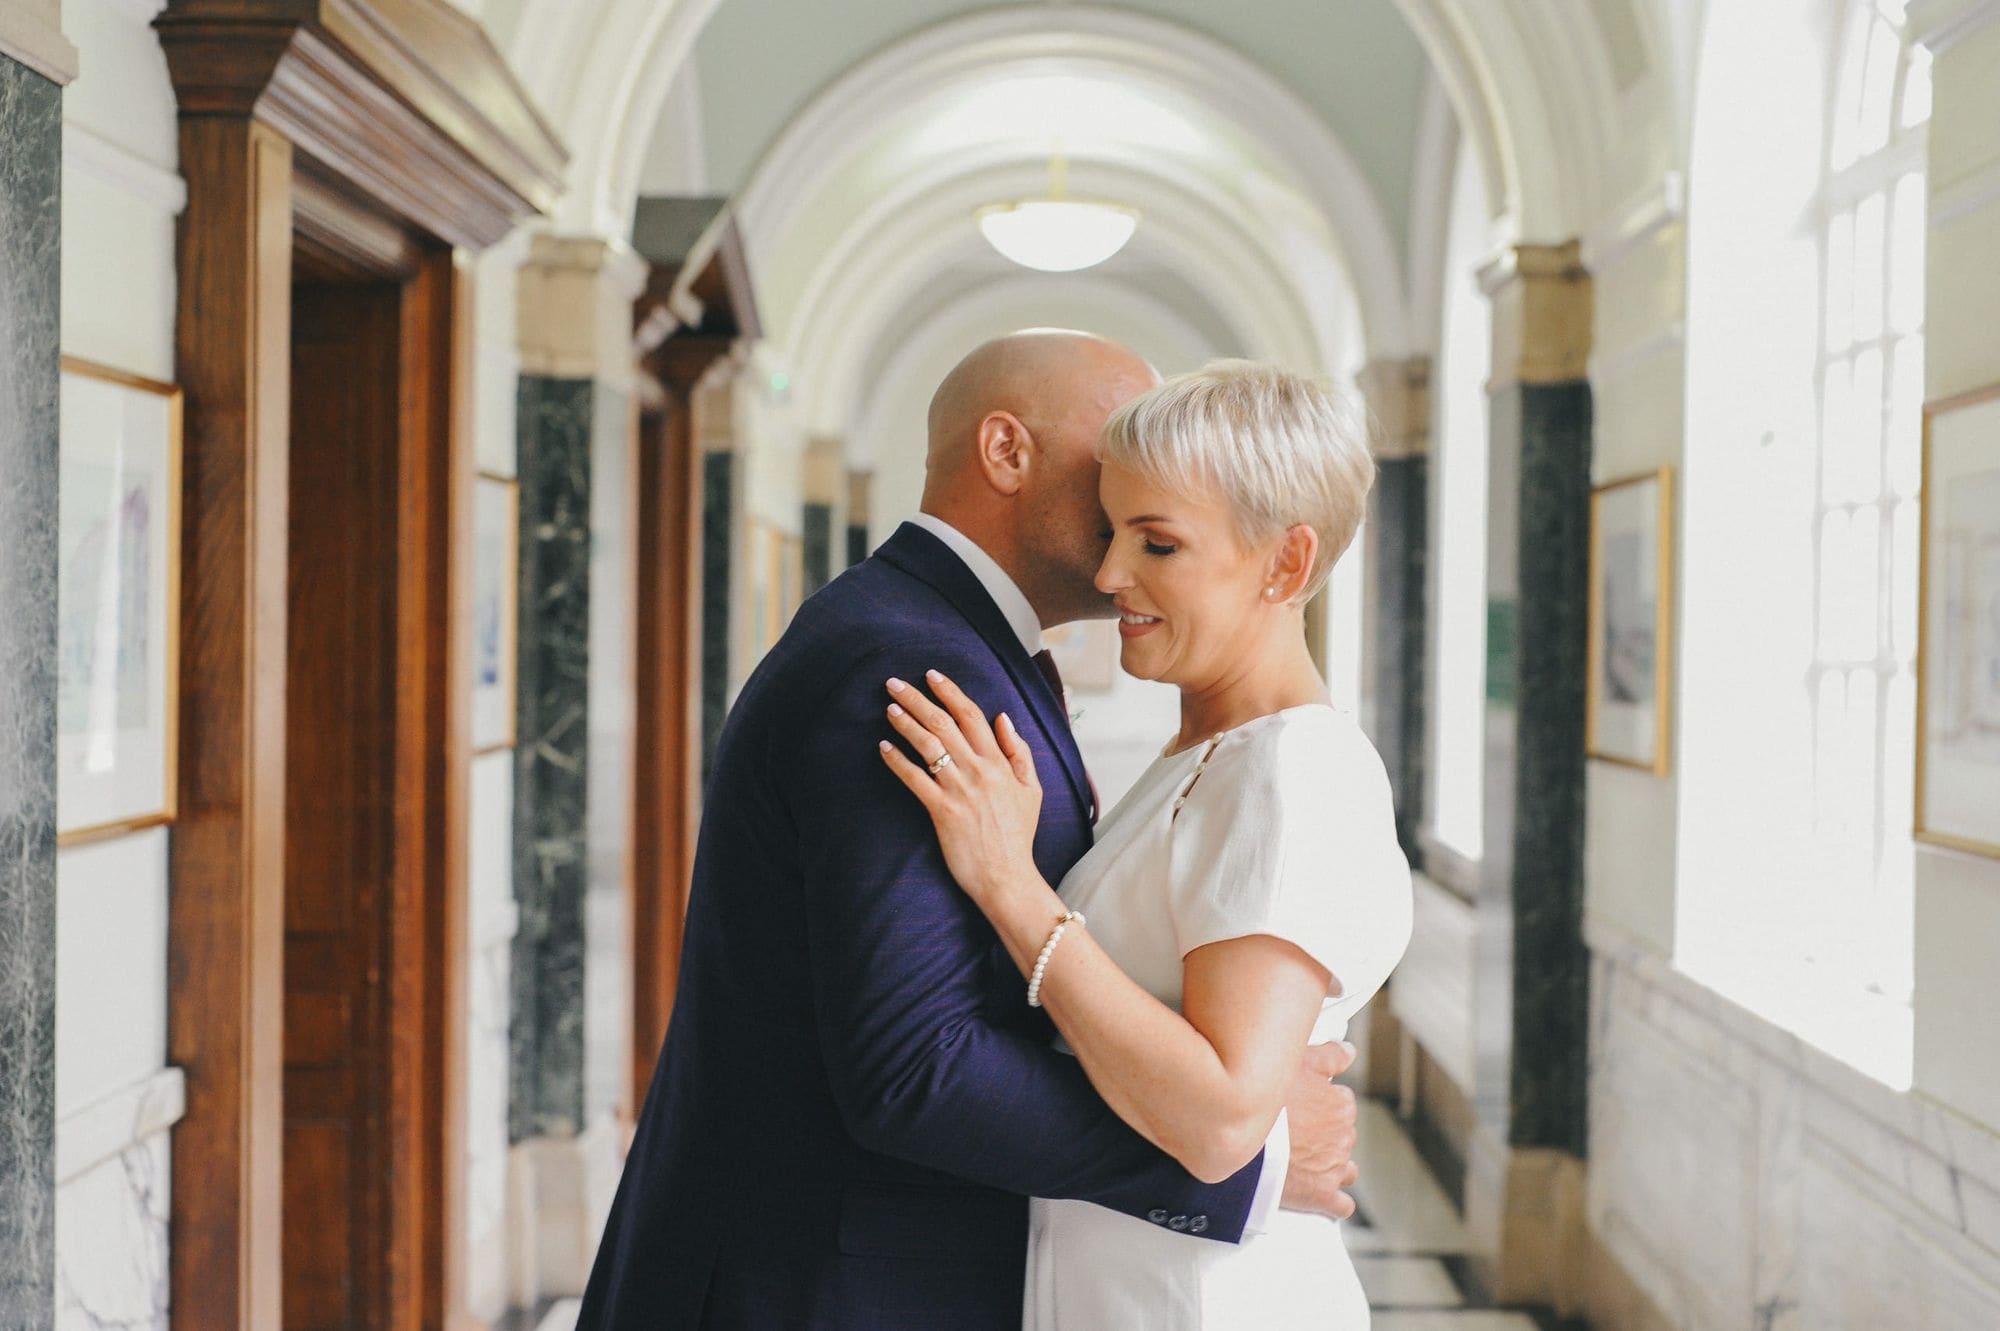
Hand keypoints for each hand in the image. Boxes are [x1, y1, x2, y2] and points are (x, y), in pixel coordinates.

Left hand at [878, 670, 1042, 902]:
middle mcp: (979, 771)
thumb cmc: (1018, 835)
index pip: (972, 716)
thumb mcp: (1032, 790)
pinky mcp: (942, 811)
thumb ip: (1019, 752)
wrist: (1008, 877)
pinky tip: (883, 748)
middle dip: (918, 699)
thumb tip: (1003, 718)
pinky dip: (897, 761)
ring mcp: (960, 790)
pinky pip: (915, 779)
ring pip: (929, 746)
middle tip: (894, 683)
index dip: (950, 692)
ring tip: (889, 708)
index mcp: (1000, 763)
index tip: (931, 676)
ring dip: (905, 723)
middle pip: (945, 724)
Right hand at [1279, 1041, 1360, 1220]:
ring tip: (1304, 1162)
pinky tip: (1321, 1196)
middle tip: (1296, 1132)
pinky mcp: (1320, 1195)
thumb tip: (1348, 1052)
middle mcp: (1342, 1136)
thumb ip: (1329, 1056)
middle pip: (1340, 1135)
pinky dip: (1333, 1201)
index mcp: (1340, 1104)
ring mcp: (1333, 1167)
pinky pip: (1339, 1205)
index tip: (1304, 1106)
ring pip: (1343, 1168)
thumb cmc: (1264, 1094)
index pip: (1341, 1102)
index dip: (1321, 1103)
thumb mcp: (1298, 1060)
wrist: (1237, 1130)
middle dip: (1323, 1135)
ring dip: (1329, 1166)